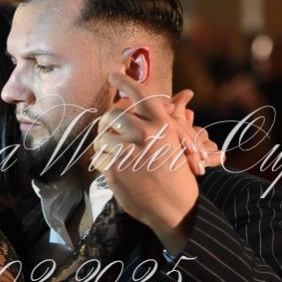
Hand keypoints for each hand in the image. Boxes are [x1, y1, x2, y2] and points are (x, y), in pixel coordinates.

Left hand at [92, 74, 203, 249]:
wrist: (176, 208)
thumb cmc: (178, 174)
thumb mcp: (178, 142)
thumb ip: (171, 119)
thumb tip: (182, 96)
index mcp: (162, 123)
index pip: (139, 94)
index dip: (125, 81)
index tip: (113, 73)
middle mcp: (144, 133)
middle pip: (112, 114)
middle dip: (109, 122)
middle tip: (111, 129)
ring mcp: (127, 151)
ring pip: (102, 136)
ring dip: (106, 144)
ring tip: (117, 154)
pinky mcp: (114, 169)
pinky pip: (99, 156)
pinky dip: (105, 162)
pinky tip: (117, 169)